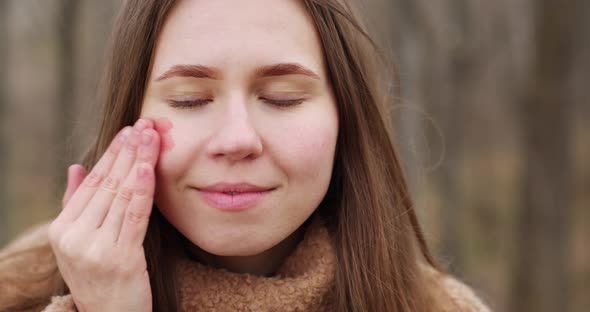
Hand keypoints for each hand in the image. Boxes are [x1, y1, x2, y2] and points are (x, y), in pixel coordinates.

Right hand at [48, 118, 159, 311]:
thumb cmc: (101, 277)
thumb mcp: (80, 242)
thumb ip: (76, 204)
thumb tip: (77, 167)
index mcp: (62, 229)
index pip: (92, 183)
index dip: (112, 154)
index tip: (128, 131)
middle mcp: (74, 237)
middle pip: (107, 184)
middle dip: (128, 151)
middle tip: (144, 125)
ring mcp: (95, 248)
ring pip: (121, 195)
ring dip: (138, 162)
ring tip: (151, 137)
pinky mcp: (120, 258)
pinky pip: (133, 217)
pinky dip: (141, 191)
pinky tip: (147, 169)